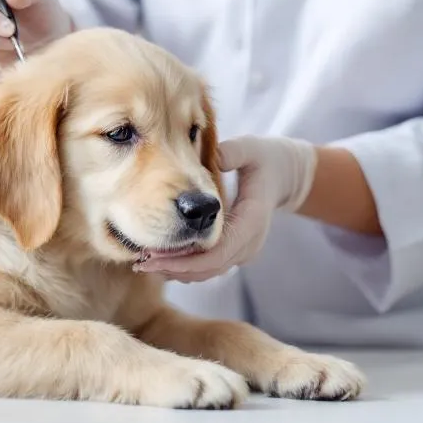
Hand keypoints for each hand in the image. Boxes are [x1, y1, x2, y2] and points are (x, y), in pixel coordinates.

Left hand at [136, 136, 316, 282]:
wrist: (284, 175)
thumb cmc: (264, 159)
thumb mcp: (251, 149)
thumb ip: (234, 152)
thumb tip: (217, 155)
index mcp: (252, 222)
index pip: (216, 254)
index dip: (183, 260)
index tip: (152, 256)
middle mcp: (249, 244)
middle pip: (207, 269)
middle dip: (173, 268)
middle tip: (139, 263)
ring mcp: (243, 251)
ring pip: (206, 272)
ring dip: (176, 270)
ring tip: (143, 263)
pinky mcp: (235, 252)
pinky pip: (208, 267)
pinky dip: (184, 266)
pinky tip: (158, 258)